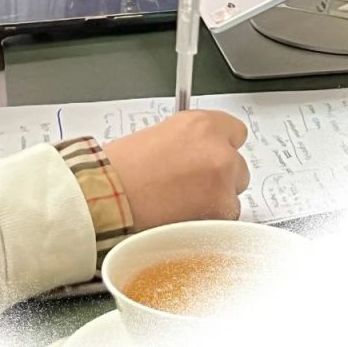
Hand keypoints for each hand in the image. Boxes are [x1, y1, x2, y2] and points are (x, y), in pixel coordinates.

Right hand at [103, 111, 249, 231]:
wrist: (110, 198)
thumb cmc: (123, 168)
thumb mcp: (160, 136)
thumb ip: (190, 140)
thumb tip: (199, 151)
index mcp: (202, 125)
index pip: (235, 131)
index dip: (221, 144)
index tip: (213, 153)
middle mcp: (218, 151)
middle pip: (237, 165)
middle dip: (219, 175)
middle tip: (191, 183)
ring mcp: (223, 183)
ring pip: (233, 194)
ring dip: (215, 199)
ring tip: (181, 203)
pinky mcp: (220, 213)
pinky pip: (225, 219)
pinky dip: (209, 221)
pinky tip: (183, 217)